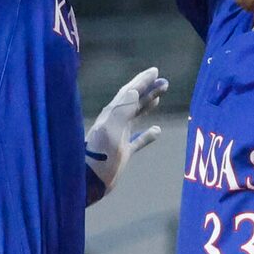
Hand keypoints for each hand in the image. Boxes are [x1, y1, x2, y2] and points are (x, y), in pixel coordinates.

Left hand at [83, 67, 165, 192]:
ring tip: (160, 95)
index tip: (155, 71)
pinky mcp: (122, 153)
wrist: (88, 182)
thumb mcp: (110, 130)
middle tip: (165, 82)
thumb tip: (134, 90)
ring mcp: (118, 137)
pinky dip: (148, 135)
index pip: (129, 92)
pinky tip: (157, 131)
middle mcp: (114, 123)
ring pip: (136, 116)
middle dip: (148, 89)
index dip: (142, 81)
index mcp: (111, 115)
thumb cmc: (98, 157)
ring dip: (148, 105)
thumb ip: (121, 110)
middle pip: (134, 101)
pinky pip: (138, 140)